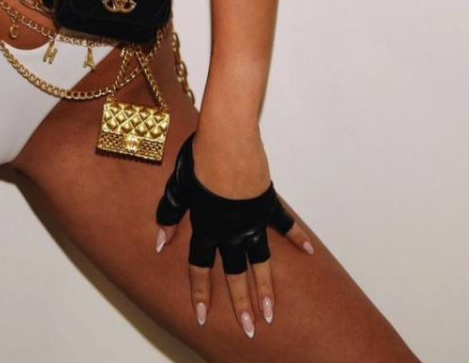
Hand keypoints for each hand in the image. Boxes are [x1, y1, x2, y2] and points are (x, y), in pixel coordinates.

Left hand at [153, 132, 314, 337]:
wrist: (227, 139)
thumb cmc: (198, 158)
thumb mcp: (177, 186)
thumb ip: (169, 214)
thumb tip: (159, 241)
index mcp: (206, 226)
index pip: (200, 266)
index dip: (200, 292)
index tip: (202, 317)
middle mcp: (230, 229)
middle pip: (235, 273)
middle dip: (240, 304)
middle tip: (250, 329)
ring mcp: (252, 219)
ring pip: (261, 261)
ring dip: (266, 288)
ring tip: (271, 312)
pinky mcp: (268, 203)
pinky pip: (284, 225)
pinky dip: (296, 238)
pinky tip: (309, 252)